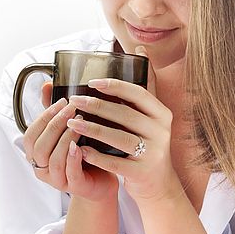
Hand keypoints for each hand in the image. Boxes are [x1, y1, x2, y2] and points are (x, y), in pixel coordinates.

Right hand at [23, 83, 118, 202]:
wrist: (103, 179)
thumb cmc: (85, 153)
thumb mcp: (69, 130)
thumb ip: (56, 111)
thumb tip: (46, 84)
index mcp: (38, 154)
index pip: (30, 135)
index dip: (43, 117)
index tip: (61, 102)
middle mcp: (43, 169)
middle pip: (39, 146)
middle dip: (55, 124)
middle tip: (72, 108)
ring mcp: (58, 180)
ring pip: (53, 159)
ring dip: (65, 138)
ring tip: (79, 123)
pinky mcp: (75, 187)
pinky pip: (69, 173)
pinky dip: (72, 157)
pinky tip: (79, 145)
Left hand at [66, 47, 177, 204]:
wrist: (159, 184)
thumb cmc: (148, 143)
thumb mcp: (152, 115)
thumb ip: (146, 86)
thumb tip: (140, 48)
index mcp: (162, 114)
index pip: (138, 94)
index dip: (115, 86)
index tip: (92, 81)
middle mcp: (161, 132)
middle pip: (125, 115)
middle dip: (97, 106)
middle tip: (74, 101)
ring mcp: (153, 153)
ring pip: (119, 138)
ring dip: (93, 129)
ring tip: (72, 123)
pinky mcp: (142, 172)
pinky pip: (116, 163)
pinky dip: (96, 156)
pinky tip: (80, 150)